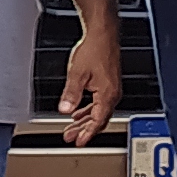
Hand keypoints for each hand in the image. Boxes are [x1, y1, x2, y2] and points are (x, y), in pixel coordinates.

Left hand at [58, 25, 119, 144]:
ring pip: (98, 112)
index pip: (98, 122)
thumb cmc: (94, 49)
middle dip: (83, 130)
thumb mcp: (77, 74)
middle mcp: (113, 94)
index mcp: (108, 95)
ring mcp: (112, 89)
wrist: (103, 34)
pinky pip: (99, 103)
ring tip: (72, 127)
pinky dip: (88, 110)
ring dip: (84, 121)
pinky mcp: (108, 83)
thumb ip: (71, 94)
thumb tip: (64, 109)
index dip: (87, 133)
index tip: (78, 142)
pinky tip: (78, 111)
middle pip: (98, 120)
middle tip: (71, 137)